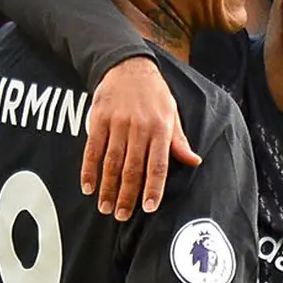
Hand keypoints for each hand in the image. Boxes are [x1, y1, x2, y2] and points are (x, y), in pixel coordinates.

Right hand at [81, 57, 200, 219]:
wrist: (128, 66)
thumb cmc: (155, 94)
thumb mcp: (172, 114)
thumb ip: (179, 141)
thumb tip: (194, 161)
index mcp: (161, 128)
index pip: (158, 164)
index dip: (153, 187)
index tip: (149, 208)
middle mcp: (140, 127)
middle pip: (133, 168)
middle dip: (127, 195)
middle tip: (122, 216)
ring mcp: (117, 123)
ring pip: (112, 162)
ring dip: (107, 187)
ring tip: (106, 207)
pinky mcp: (98, 119)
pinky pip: (92, 149)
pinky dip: (89, 170)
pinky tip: (88, 187)